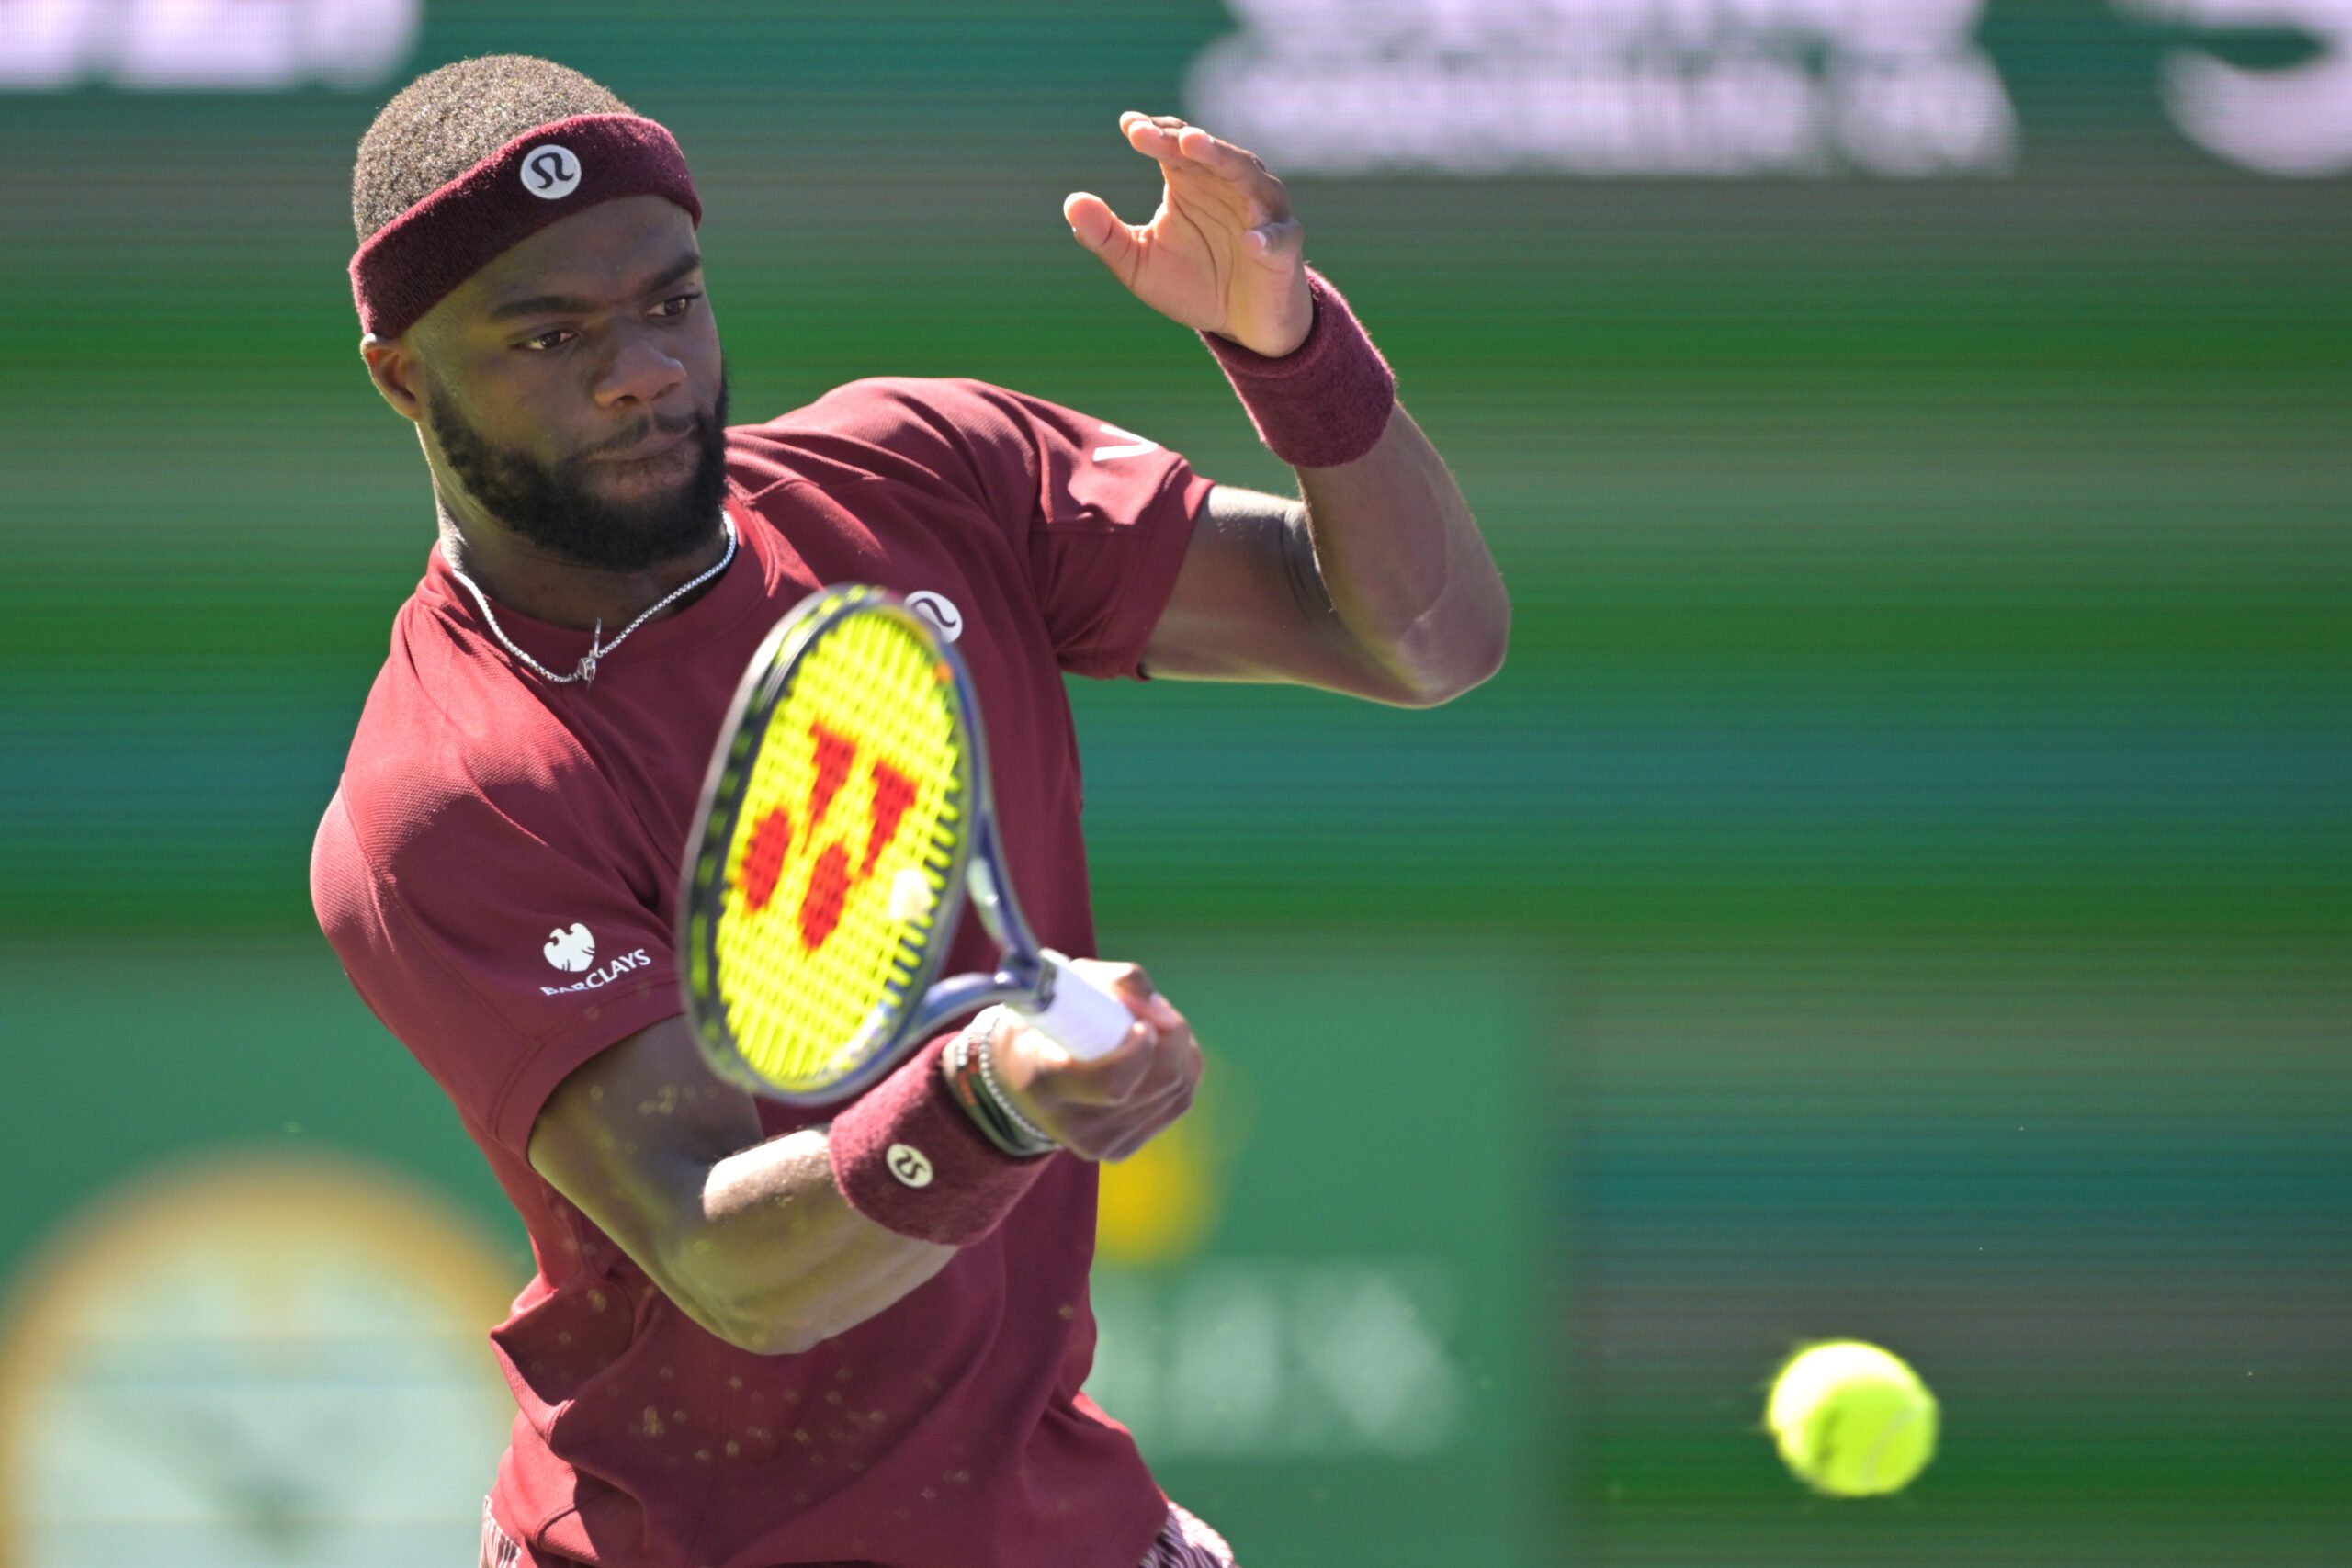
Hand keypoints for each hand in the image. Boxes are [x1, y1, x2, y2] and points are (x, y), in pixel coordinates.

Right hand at [985, 959, 1202, 1161]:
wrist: (1018, 1079)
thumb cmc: (1043, 1022)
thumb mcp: (1061, 989)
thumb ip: (1113, 982)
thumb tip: (1158, 1008)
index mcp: (1044, 1081)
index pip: (1114, 1083)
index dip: (1142, 1051)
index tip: (1142, 1022)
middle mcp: (1072, 1122)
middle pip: (1157, 1084)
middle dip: (1172, 1039)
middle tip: (1156, 1014)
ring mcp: (1100, 1142)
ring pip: (1176, 1092)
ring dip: (1180, 1050)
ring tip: (1155, 1027)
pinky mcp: (1121, 1148)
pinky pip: (1177, 1102)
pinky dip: (1183, 1069)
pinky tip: (1163, 1051)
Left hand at [1063, 111, 1313, 357]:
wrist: (1243, 325)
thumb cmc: (1193, 282)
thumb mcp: (1139, 264)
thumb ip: (1105, 235)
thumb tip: (1071, 203)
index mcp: (1192, 179)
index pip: (1174, 143)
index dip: (1153, 133)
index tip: (1129, 128)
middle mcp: (1229, 184)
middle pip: (1207, 150)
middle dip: (1177, 139)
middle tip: (1147, 134)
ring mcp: (1261, 212)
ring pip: (1246, 176)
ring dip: (1221, 159)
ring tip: (1194, 147)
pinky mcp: (1283, 249)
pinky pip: (1278, 238)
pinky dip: (1266, 237)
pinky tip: (1250, 241)